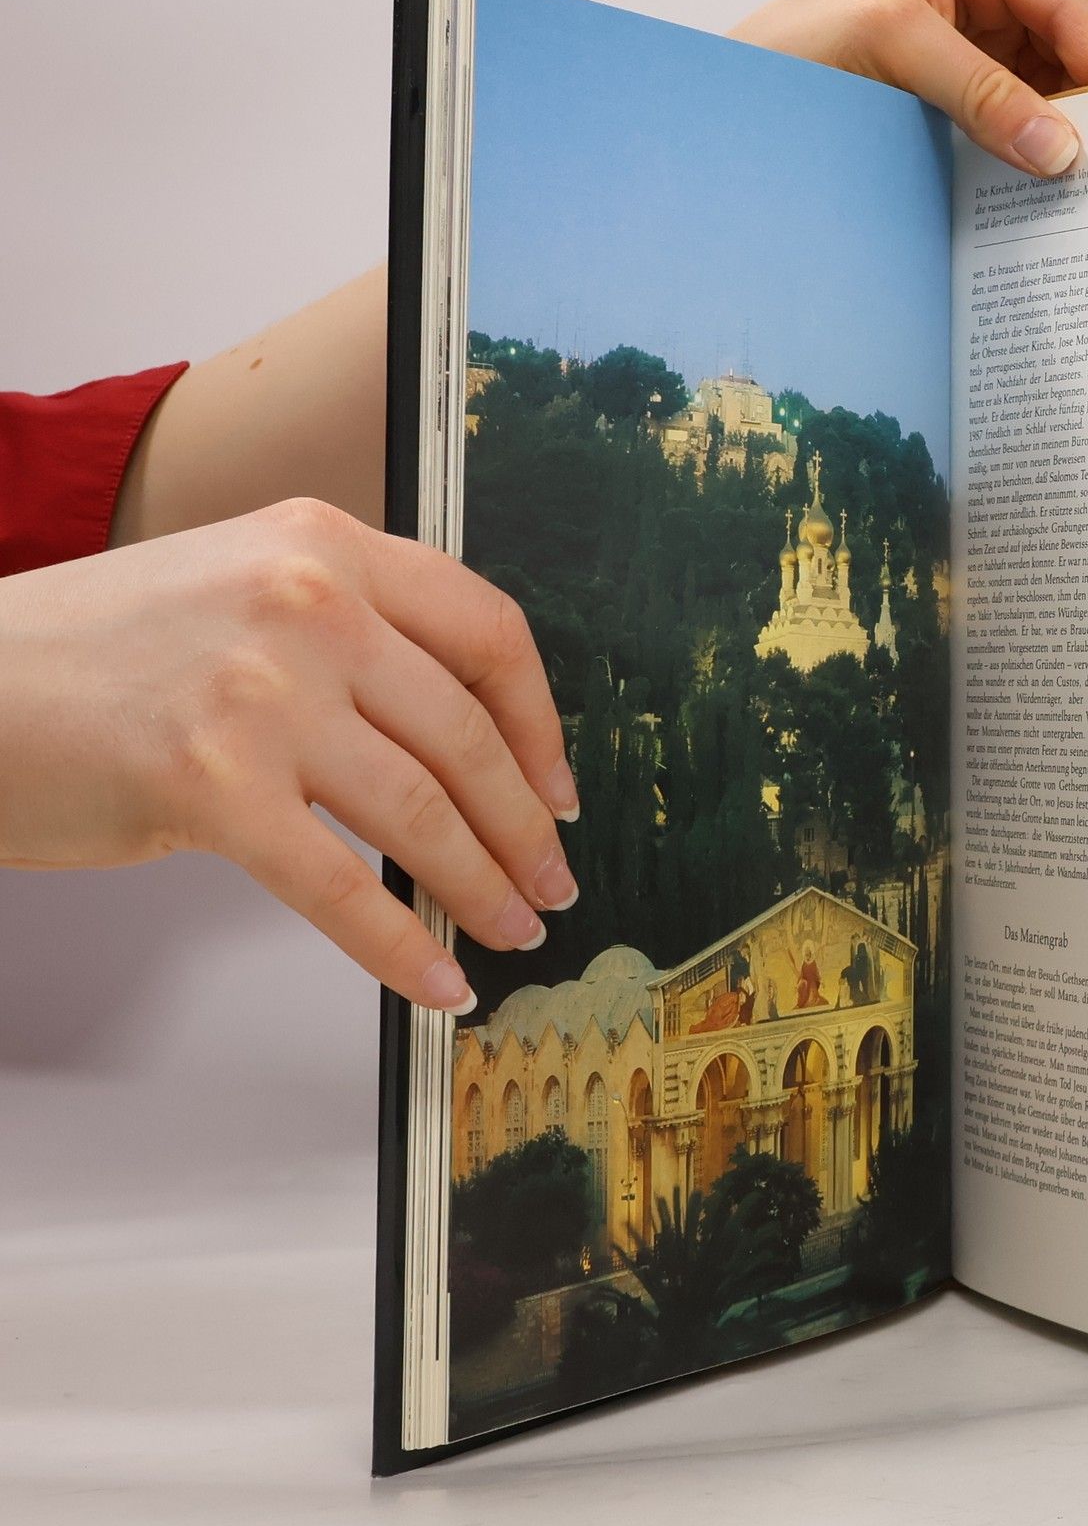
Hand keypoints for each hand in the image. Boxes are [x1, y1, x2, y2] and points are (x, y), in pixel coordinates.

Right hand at [0, 498, 576, 1012]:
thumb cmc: (91, 653)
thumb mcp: (238, 588)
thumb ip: (349, 635)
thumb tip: (457, 740)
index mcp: (324, 545)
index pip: (487, 631)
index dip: (539, 724)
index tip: (558, 786)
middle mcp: (307, 604)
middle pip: (466, 734)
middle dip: (525, 827)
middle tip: (550, 879)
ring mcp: (262, 693)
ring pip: (423, 812)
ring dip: (483, 886)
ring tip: (511, 926)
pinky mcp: (212, 786)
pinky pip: (344, 886)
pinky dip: (403, 947)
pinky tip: (435, 980)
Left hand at [731, 0, 1087, 176]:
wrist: (741, 105)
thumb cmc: (794, 45)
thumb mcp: (891, 46)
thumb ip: (979, 91)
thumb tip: (1059, 147)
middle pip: (1074, 42)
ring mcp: (984, 35)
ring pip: (1059, 87)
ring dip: (1065, 133)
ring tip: (1076, 186)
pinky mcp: (972, 89)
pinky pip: (1028, 119)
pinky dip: (1038, 151)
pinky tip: (1040, 184)